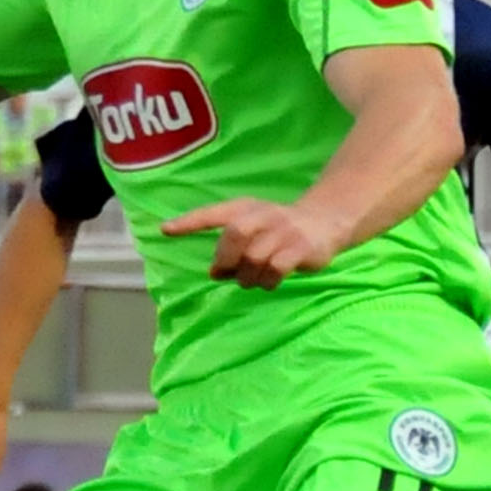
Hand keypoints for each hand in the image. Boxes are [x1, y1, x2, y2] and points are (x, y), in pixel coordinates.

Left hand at [159, 196, 340, 287]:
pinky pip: (276, 269)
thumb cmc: (277, 229)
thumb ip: (230, 247)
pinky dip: (267, 281)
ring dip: (247, 276)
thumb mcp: (252, 228)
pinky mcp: (301, 248)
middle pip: (235, 233)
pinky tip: (269, 281)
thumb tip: (214, 273)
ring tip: (251, 280)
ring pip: (255, 257)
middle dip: (225, 258)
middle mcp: (263, 215)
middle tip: (225, 272)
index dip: (189, 222)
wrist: (325, 221)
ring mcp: (284, 231)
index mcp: (245, 208)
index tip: (165, 230)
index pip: (213, 213)